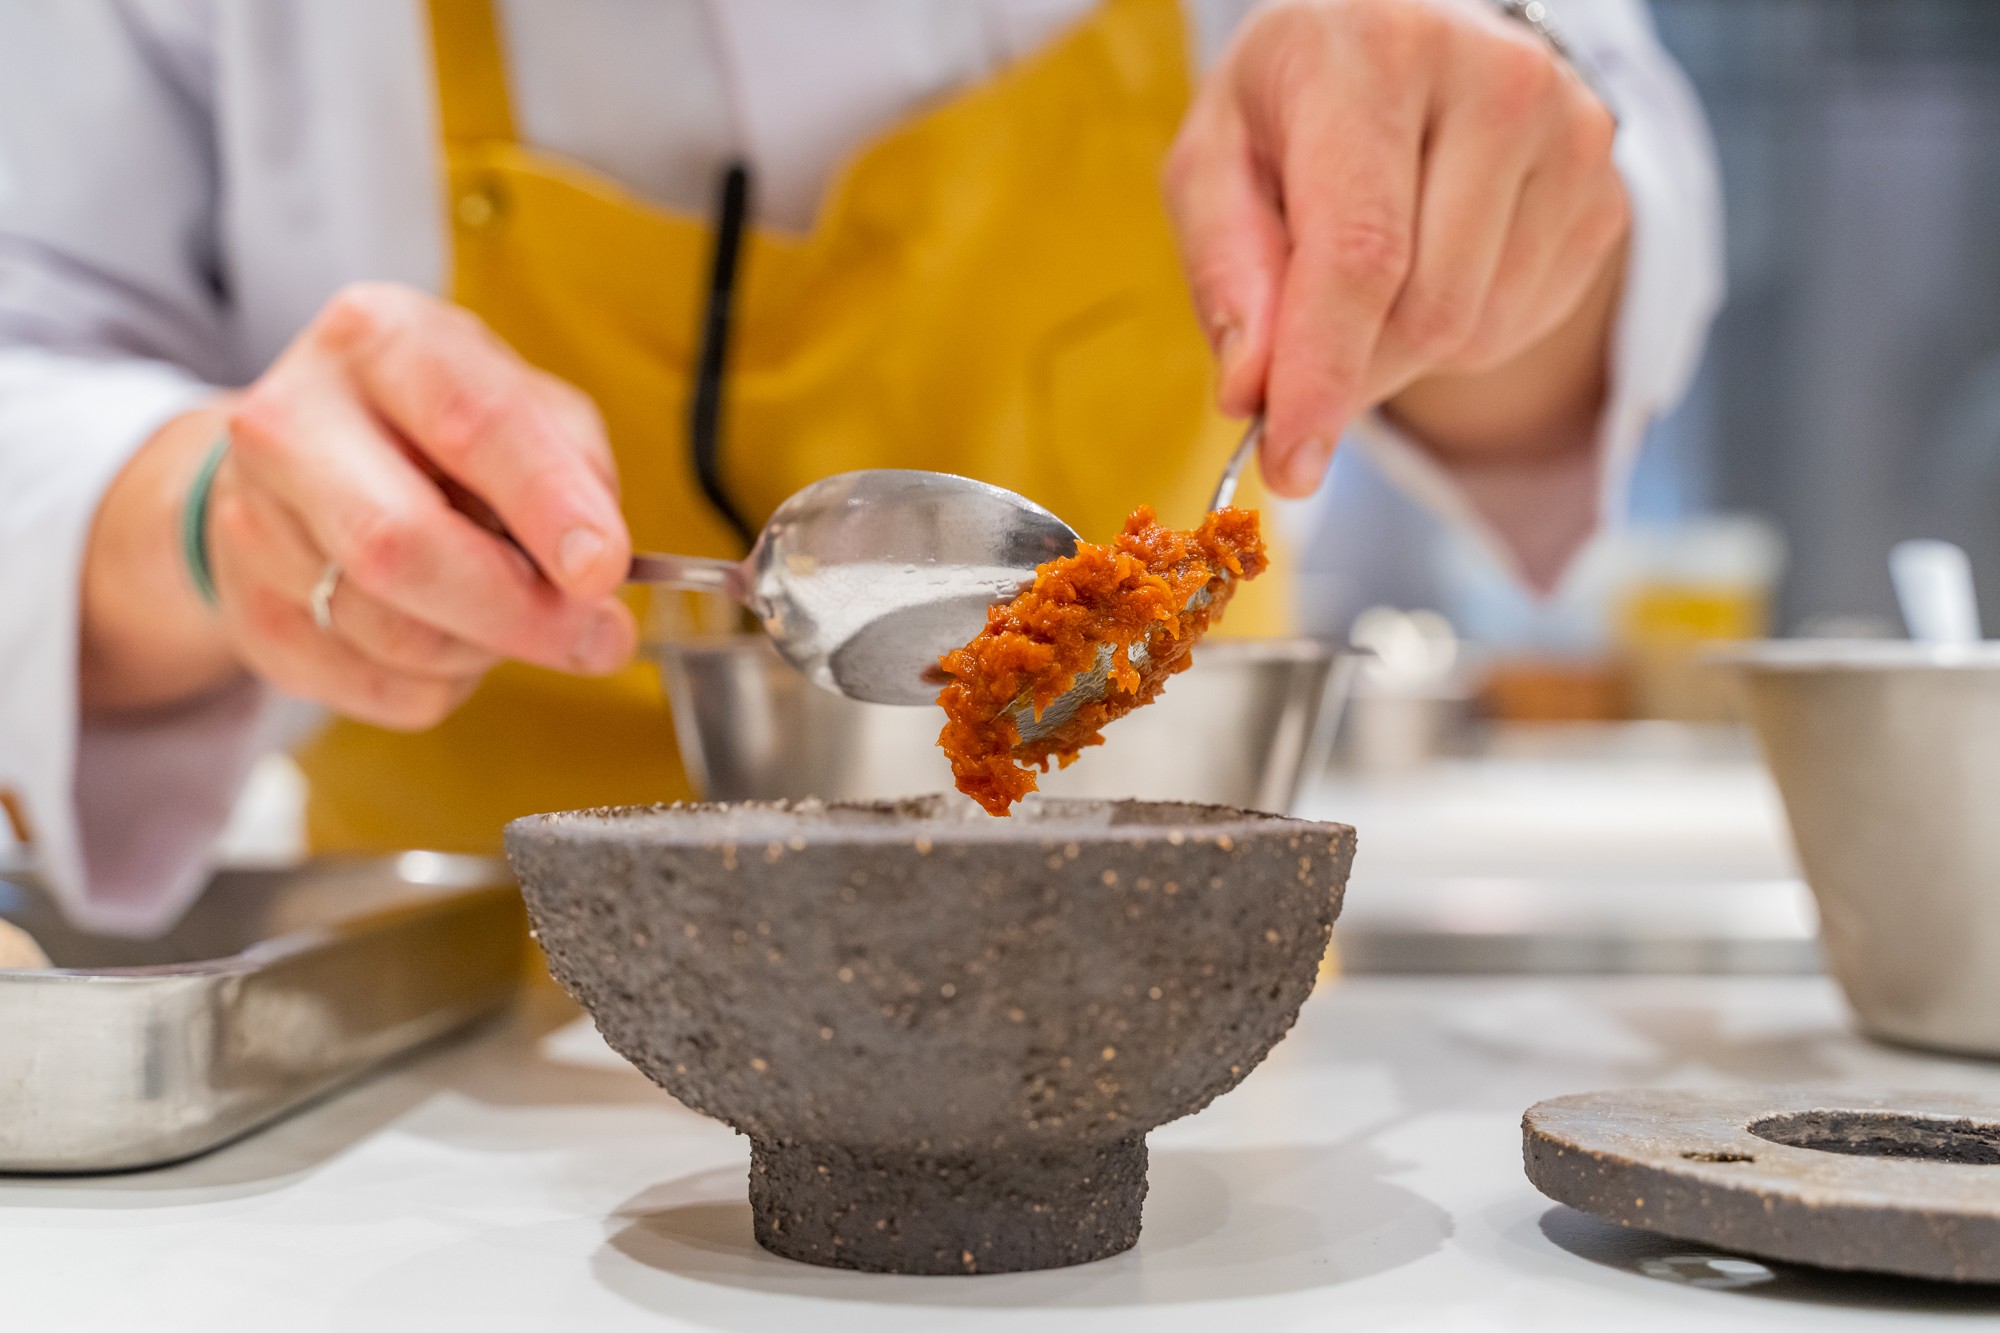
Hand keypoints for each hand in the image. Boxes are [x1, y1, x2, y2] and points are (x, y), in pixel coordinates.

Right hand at [81, 283, 634, 727]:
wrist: (303, 458)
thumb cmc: (438, 429)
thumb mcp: (522, 402)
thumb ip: (575, 467)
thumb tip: (596, 565)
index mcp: (379, 341)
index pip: (468, 423)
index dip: (546, 505)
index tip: (603, 568)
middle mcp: (293, 421)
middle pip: (398, 545)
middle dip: (519, 611)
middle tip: (597, 637)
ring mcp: (252, 522)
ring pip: (392, 634)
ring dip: (486, 648)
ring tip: (514, 615)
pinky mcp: (250, 613)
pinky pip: (375, 688)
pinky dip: (444, 683)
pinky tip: (455, 637)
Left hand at [1166, 0, 1630, 495]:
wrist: (1408, 39)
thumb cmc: (1296, 106)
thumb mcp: (1218, 160)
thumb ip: (1224, 272)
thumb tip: (1250, 392)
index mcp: (1378, 54)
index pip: (1362, 252)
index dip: (1324, 373)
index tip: (1292, 467)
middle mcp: (1495, 79)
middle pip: (1425, 311)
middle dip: (1351, 365)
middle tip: (1305, 337)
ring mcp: (1571, 134)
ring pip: (1476, 332)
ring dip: (1402, 348)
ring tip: (1375, 267)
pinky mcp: (1607, 193)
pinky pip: (1518, 329)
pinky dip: (1458, 332)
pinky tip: (1434, 259)